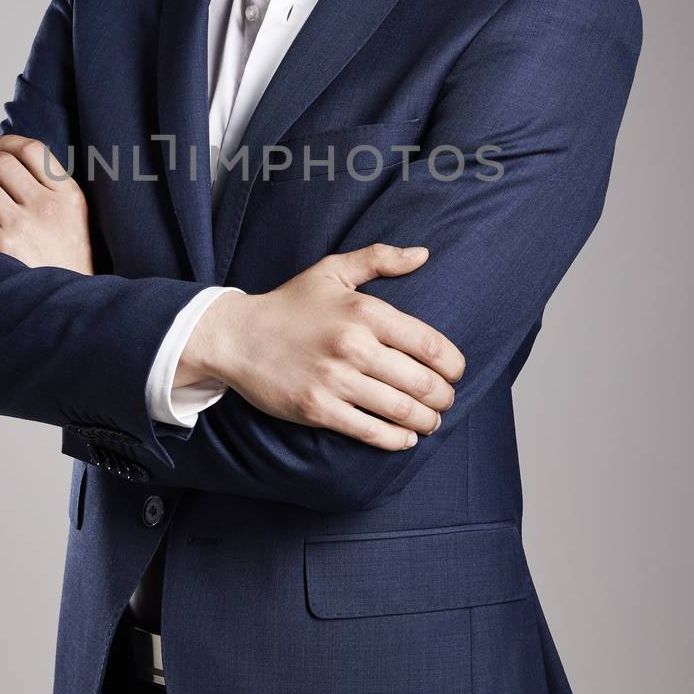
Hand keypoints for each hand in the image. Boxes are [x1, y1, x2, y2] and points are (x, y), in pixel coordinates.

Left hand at [0, 134, 93, 274]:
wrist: (67, 307)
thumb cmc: (67, 262)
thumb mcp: (77, 220)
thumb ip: (54, 190)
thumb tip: (12, 158)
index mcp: (68, 196)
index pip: (33, 150)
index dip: (7, 141)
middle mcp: (46, 207)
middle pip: (2, 162)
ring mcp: (22, 227)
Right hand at [179, 243, 464, 450]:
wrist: (236, 336)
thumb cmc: (289, 304)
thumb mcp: (332, 270)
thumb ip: (379, 259)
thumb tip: (423, 254)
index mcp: (364, 311)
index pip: (429, 344)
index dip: (453, 364)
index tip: (456, 372)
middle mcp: (353, 346)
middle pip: (421, 382)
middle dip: (443, 397)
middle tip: (446, 400)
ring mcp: (335, 380)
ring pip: (400, 410)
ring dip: (426, 420)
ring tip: (431, 421)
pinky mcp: (318, 408)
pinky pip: (370, 431)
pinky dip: (396, 439)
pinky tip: (406, 438)